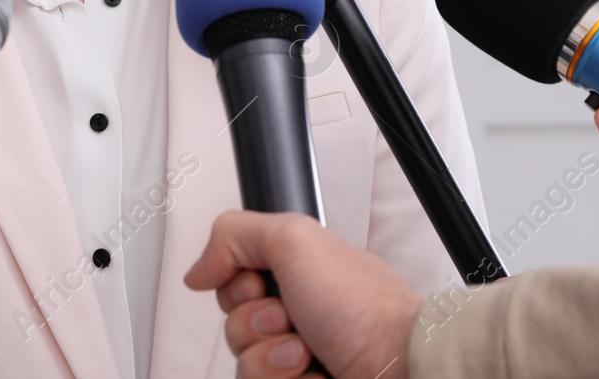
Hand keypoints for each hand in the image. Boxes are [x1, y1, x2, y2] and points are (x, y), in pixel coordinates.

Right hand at [185, 211, 420, 378]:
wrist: (401, 366)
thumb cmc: (364, 307)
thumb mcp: (294, 238)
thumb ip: (234, 234)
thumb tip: (197, 268)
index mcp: (292, 273)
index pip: (228, 284)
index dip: (236, 287)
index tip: (260, 283)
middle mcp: (293, 315)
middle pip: (231, 327)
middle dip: (255, 325)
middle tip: (291, 318)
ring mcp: (296, 359)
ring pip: (243, 366)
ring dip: (272, 360)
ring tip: (307, 353)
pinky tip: (315, 376)